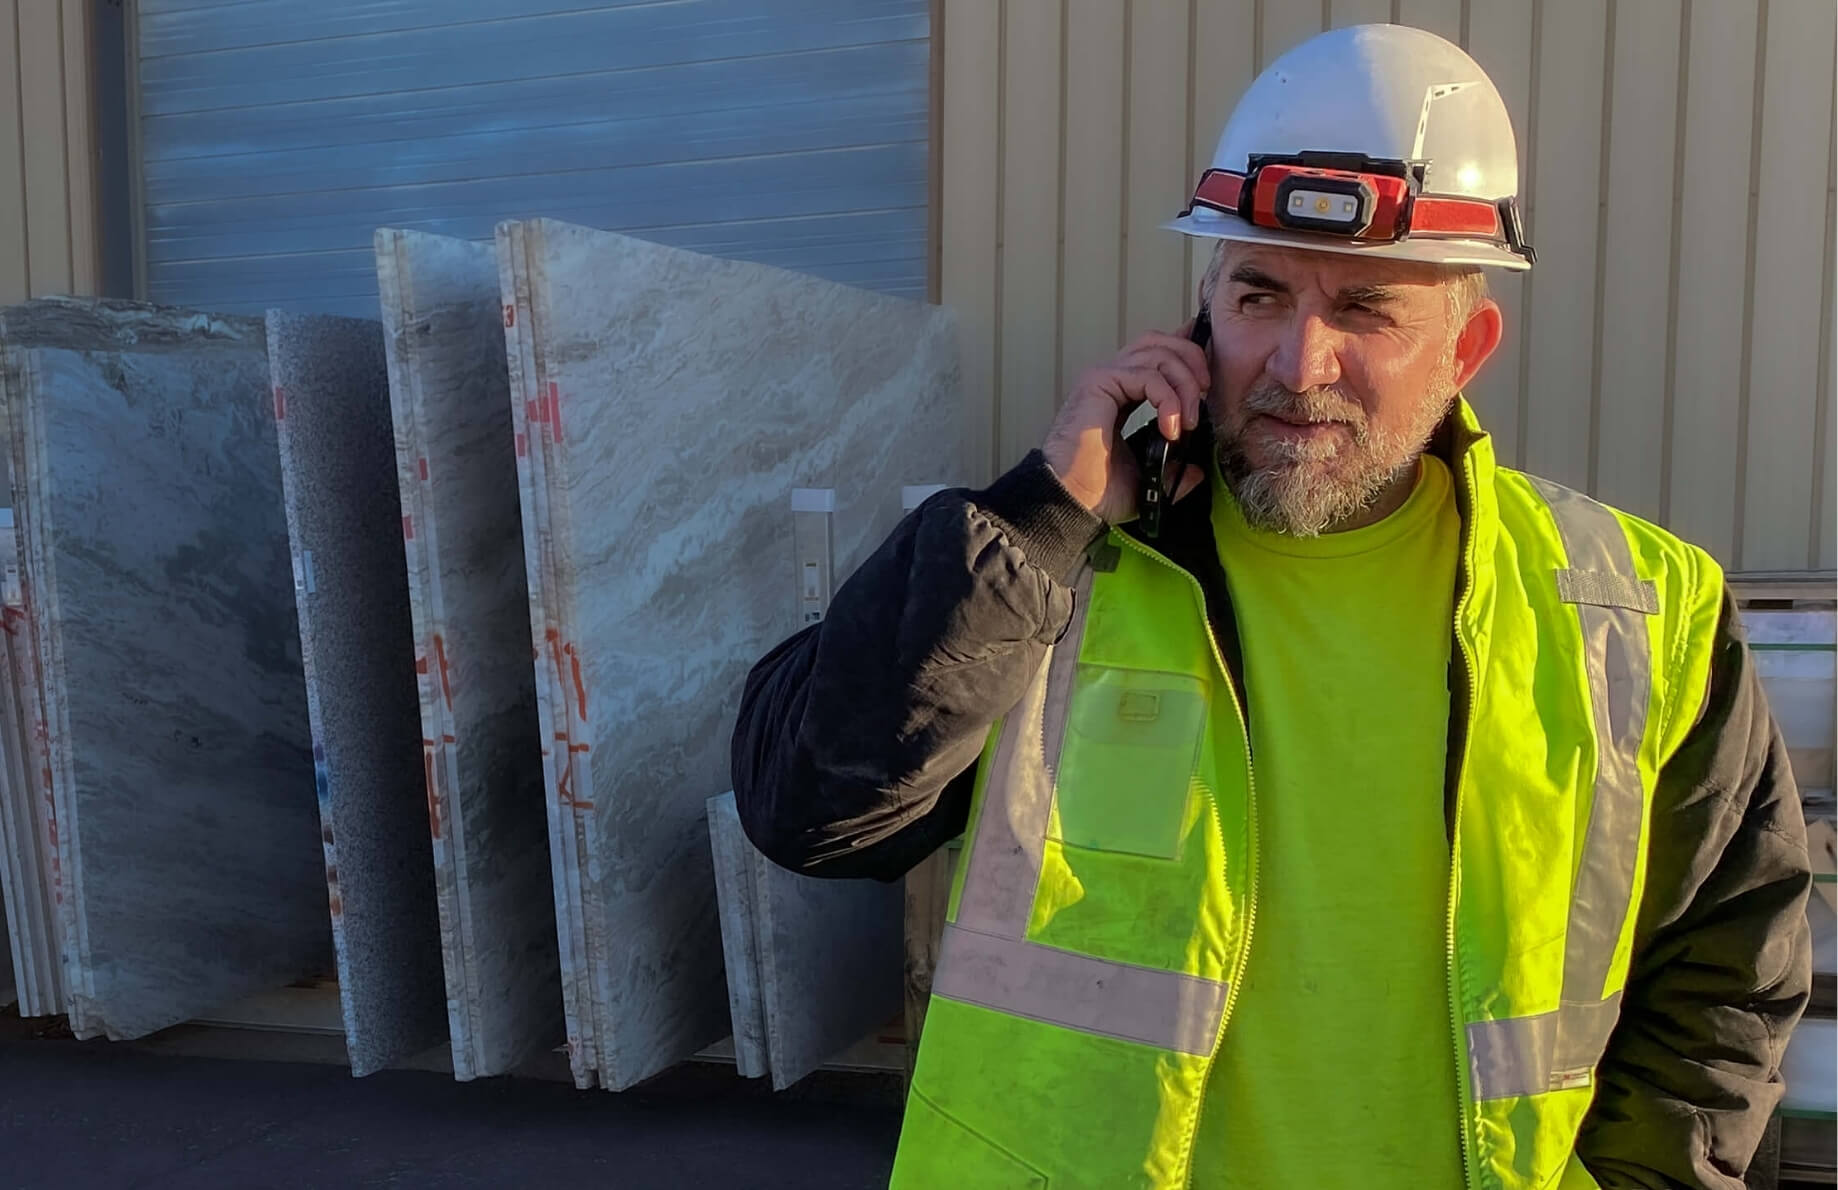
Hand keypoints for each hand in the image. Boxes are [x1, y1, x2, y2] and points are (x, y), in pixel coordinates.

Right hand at [1042, 324, 1210, 524]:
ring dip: (1185, 382)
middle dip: (1193, 361)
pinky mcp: (1099, 383)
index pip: (1159, 355)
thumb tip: (1197, 470)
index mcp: (1122, 393)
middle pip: (1162, 342)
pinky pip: (1148, 375)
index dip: (1188, 356)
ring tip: (1189, 419)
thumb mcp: (1148, 477)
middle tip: (1206, 395)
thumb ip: (1173, 469)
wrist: (1070, 500)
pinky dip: (1168, 398)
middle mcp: (1113, 378)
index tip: (1209, 378)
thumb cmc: (1096, 489)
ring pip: (1159, 352)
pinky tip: (1171, 427)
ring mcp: (1105, 377)